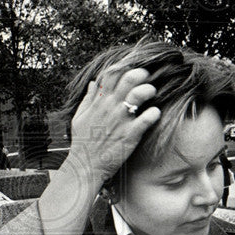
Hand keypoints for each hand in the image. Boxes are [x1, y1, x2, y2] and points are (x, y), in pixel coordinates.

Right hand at [66, 67, 159, 182]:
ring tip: (152, 93)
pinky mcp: (130, 135)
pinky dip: (155, 113)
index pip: (112, 73)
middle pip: (129, 78)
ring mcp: (121, 121)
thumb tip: (94, 82)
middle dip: (142, 74)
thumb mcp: (80, 117)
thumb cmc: (82, 144)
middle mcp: (110, 108)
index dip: (124, 66)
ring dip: (149, 90)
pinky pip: (147, 118)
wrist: (85, 167)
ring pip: (140, 94)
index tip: (131, 70)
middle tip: (147, 78)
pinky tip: (155, 114)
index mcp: (99, 102)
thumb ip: (88, 99)